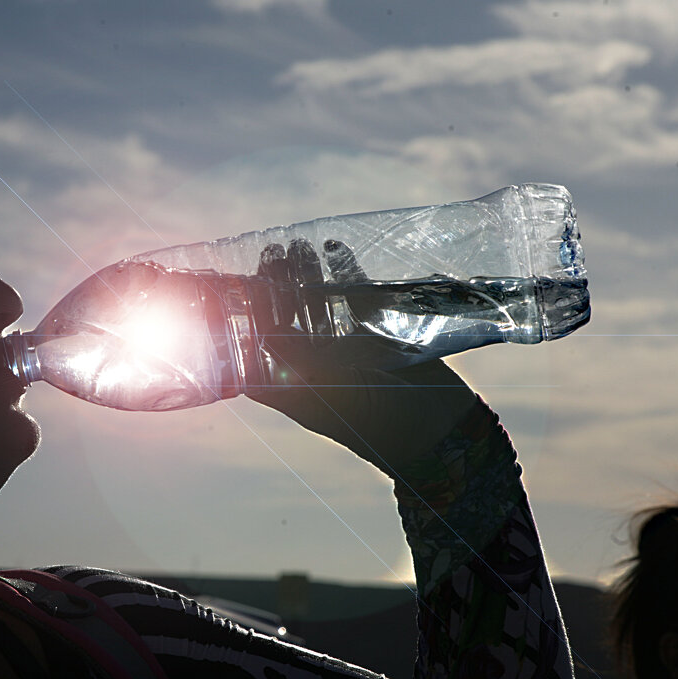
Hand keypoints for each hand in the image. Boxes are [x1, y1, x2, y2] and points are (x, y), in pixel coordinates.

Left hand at [247, 239, 476, 473]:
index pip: (257, 354)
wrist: (441, 431)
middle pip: (284, 321)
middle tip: (270, 254)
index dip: (243, 325)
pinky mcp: (374, 336)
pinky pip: (354, 298)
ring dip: (304, 277)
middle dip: (274, 289)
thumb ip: (302, 364)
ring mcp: (344, 350)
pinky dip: (345, 273)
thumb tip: (262, 335)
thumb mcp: (337, 395)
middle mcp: (315, 367)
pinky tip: (333, 247)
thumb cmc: (382, 425)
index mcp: (296, 388)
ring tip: (295, 246)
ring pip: (316, 306)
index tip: (236, 291)